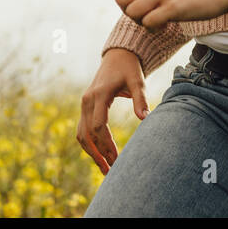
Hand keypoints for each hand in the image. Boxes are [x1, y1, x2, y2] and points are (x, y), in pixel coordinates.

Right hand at [77, 49, 147, 173]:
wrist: (117, 56)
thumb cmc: (129, 69)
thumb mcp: (137, 81)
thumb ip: (140, 99)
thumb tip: (145, 118)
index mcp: (99, 95)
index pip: (99, 126)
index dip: (107, 144)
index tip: (118, 159)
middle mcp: (87, 101)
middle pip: (88, 134)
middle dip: (99, 154)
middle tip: (112, 172)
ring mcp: (84, 104)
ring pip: (82, 134)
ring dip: (92, 153)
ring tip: (105, 169)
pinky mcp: (85, 108)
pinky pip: (83, 130)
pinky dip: (89, 145)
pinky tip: (100, 156)